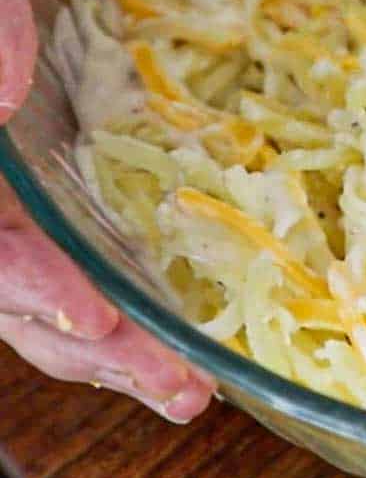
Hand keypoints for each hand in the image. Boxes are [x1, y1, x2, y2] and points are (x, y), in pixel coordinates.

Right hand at [0, 0, 212, 421]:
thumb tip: (0, 99)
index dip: (17, 281)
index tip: (91, 314)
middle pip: (14, 261)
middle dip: (88, 333)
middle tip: (179, 388)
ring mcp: (35, 119)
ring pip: (75, 236)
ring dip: (134, 307)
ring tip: (202, 374)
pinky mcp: (100, 88)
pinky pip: (130, 174)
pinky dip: (173, 225)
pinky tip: (230, 264)